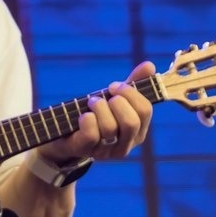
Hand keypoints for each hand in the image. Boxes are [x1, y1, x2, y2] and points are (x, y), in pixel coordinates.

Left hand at [36, 61, 155, 164]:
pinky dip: (87, 120)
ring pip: (110, 128)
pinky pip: (91, 135)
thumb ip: (132, 84)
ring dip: (99, 107)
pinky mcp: (86, 151)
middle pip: (131, 122)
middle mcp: (126, 144)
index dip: (130, 93)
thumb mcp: (114, 98)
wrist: (65, 133)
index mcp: (138, 131)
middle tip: (104, 95)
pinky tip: (83, 115)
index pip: (145, 111)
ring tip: (91, 102)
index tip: (115, 86)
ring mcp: (106, 151)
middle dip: (116, 102)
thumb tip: (150, 65)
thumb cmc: (96, 114)